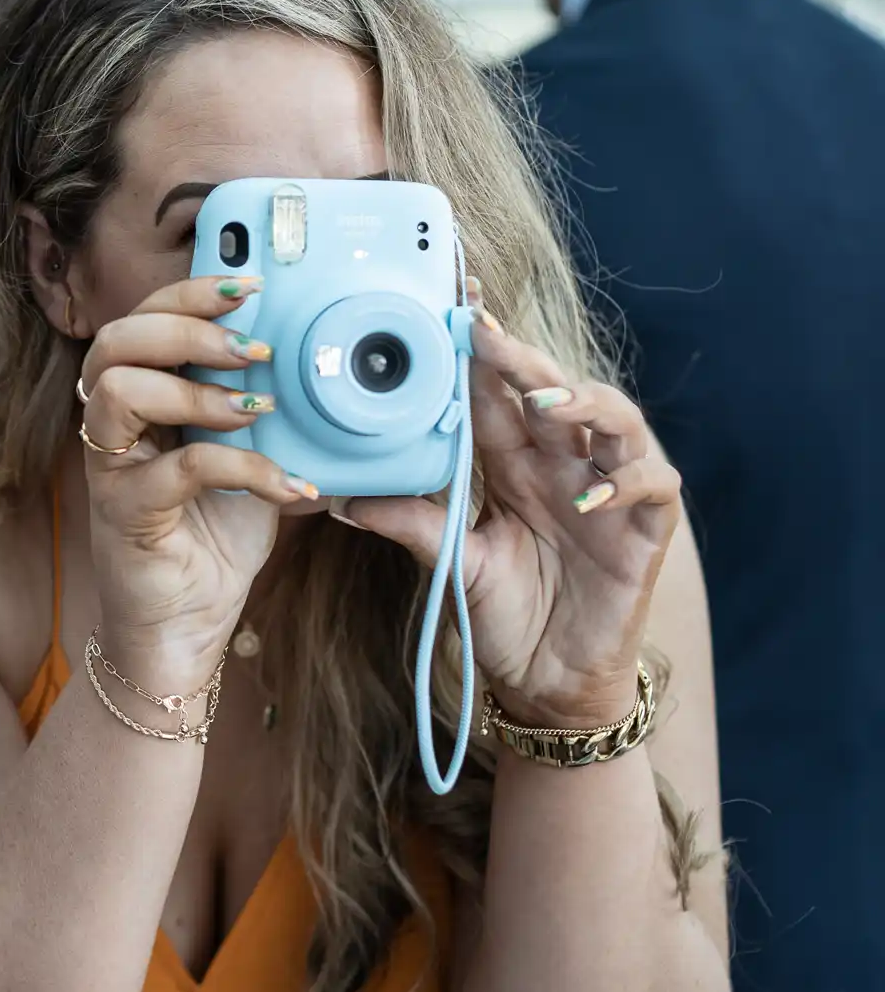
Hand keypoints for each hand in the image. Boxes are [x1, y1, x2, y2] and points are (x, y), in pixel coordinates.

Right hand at [78, 276, 318, 690]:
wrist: (185, 626)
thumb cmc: (212, 537)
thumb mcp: (246, 454)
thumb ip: (260, 406)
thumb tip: (320, 357)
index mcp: (138, 399)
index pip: (142, 320)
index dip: (189, 293)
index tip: (251, 286)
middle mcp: (111, 427)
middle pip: (114, 341)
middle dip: (188, 329)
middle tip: (252, 348)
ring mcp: (109, 469)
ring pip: (120, 392)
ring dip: (197, 391)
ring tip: (256, 408)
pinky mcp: (123, 514)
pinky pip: (177, 470)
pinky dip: (243, 468)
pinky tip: (288, 484)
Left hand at [340, 297, 681, 728]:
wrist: (549, 679)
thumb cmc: (506, 613)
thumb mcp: (451, 561)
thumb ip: (408, 522)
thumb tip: (338, 497)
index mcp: (517, 462)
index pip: (497, 394)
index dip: (479, 354)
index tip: (450, 312)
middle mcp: (566, 464)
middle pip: (553, 391)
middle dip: (522, 359)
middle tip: (486, 334)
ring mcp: (612, 492)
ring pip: (616, 421)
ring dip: (582, 403)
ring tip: (544, 401)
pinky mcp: (648, 530)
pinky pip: (652, 487)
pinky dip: (625, 484)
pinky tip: (589, 494)